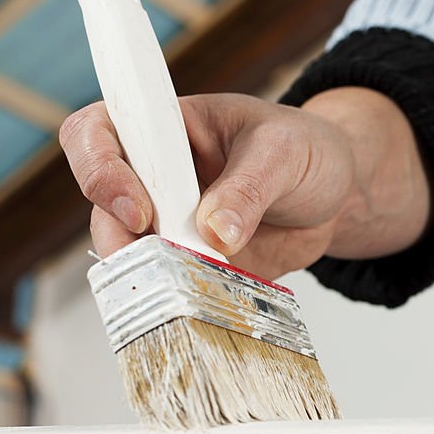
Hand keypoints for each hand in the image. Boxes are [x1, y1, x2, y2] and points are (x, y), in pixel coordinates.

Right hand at [59, 87, 429, 278]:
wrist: (337, 194)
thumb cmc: (304, 150)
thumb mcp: (284, 153)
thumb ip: (249, 187)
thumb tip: (215, 233)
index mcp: (162, 128)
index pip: (95, 135)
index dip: (100, 172)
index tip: (141, 211)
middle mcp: (153, 178)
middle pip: (103, 210)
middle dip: (125, 242)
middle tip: (172, 262)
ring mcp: (169, 225)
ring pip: (131, 258)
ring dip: (156, 278)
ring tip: (200, 286)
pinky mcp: (190, 265)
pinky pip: (169, 289)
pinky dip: (182, 301)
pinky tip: (211, 304)